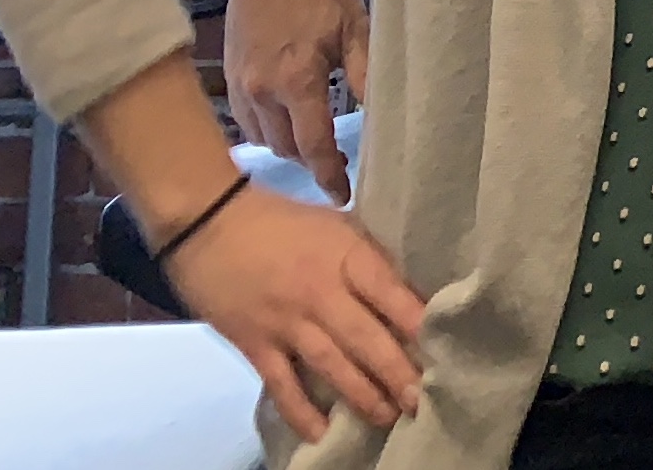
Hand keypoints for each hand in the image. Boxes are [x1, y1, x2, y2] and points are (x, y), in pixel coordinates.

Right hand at [161, 185, 430, 441]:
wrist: (207, 221)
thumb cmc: (283, 220)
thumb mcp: (337, 225)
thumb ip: (369, 258)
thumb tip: (409, 291)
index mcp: (346, 255)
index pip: (390, 292)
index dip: (417, 323)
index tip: (445, 348)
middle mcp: (319, 291)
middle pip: (365, 337)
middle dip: (396, 372)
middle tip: (422, 400)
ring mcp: (285, 321)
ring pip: (330, 364)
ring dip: (361, 394)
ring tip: (389, 417)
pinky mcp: (253, 343)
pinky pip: (281, 383)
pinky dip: (300, 410)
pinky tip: (321, 432)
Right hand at [220, 0, 369, 199]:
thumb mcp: (357, 28)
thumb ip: (368, 74)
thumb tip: (386, 114)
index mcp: (297, 81)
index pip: (313, 145)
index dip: (329, 174)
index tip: (342, 195)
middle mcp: (261, 91)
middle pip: (286, 148)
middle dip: (311, 161)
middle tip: (338, 162)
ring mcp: (239, 85)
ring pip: (263, 138)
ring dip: (288, 146)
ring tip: (315, 142)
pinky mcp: (229, 76)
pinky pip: (246, 120)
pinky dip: (267, 128)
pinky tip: (287, 120)